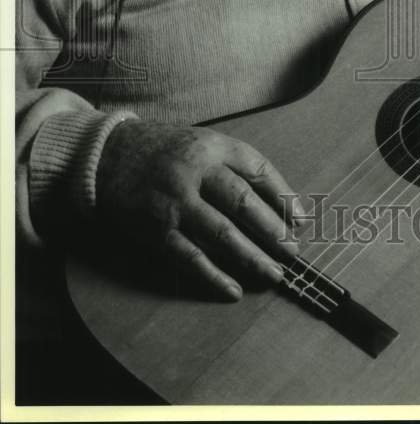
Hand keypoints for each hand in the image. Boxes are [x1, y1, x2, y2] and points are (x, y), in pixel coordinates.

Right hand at [96, 119, 302, 299]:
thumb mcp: (201, 142)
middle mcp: (195, 171)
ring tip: (274, 274)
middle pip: (243, 202)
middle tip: (293, 251)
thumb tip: (278, 202)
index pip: (258, 169)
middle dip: (273, 230)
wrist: (105, 155)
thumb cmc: (163, 150)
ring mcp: (175, 201)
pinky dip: (213, 276)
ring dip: (251, 257)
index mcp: (212, 146)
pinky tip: (232, 290)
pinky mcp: (156, 228)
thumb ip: (234, 165)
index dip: (284, 196)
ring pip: (222, 233)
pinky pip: (190, 257)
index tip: (302, 219)